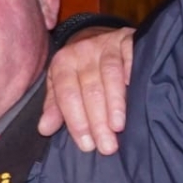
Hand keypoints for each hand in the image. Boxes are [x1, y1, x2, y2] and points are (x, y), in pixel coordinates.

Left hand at [39, 26, 135, 153]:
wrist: (98, 35)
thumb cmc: (79, 69)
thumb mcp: (60, 84)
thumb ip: (55, 107)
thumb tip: (44, 129)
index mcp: (63, 63)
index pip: (67, 94)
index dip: (76, 121)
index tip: (86, 144)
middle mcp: (83, 51)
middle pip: (90, 89)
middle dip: (97, 120)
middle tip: (106, 146)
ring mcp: (106, 44)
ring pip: (111, 75)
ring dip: (115, 104)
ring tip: (118, 128)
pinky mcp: (128, 39)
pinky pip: (132, 57)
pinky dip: (134, 75)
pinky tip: (137, 95)